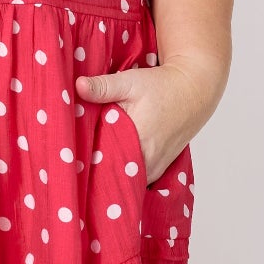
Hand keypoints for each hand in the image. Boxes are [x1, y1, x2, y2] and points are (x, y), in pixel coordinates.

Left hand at [74, 56, 225, 184]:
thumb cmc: (163, 86)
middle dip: (94, 173)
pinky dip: (123, 175)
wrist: (195, 91)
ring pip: (125, 182)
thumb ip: (103, 87)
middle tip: (74, 166)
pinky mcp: (158, 169)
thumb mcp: (130, 81)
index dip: (84, 165)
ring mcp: (154, 169)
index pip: (103, 165)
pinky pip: (136, 180)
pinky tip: (109, 165)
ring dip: (109, 175)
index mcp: (137, 141)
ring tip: (89, 167)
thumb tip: (78, 86)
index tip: (69, 161)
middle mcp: (148, 161)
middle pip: (112, 178)